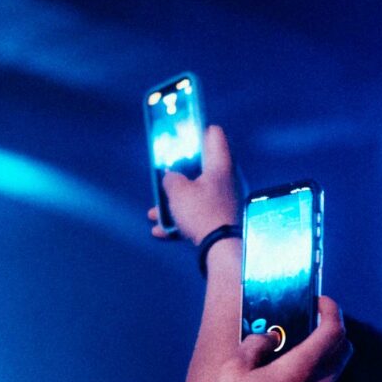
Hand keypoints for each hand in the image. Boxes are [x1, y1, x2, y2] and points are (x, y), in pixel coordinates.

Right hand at [146, 126, 241, 244]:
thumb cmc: (202, 213)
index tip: (182, 134)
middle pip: (202, 166)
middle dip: (180, 172)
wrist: (222, 250)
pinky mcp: (222, 221)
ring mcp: (226, 201)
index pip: (214, 134)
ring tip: (155, 212)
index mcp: (220, 165)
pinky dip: (181, 221)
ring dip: (175, 202)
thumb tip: (171, 178)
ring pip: (197, 194)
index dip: (197, 130)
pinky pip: (199, 216)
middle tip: (165, 174)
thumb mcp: (177, 191)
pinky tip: (161, 231)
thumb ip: (170, 179)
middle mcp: (227, 180)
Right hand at [193, 296, 352, 381]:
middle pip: (343, 350)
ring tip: (292, 359)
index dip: (331, 310)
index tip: (320, 302)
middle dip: (332, 331)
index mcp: (303, 369)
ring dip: (322, 360)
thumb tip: (269, 338)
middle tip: (310, 325)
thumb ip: (256, 345)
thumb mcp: (234, 369)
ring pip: (334, 375)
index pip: (335, 330)